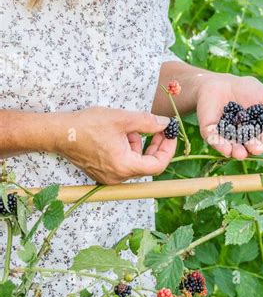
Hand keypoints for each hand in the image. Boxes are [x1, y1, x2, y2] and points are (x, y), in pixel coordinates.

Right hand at [51, 107, 176, 183]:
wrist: (60, 133)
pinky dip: (127, 150)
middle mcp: (118, 177)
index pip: (157, 165)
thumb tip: (165, 124)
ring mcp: (109, 177)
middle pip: (147, 165)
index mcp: (125, 166)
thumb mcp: (122, 119)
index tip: (170, 135)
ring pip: (135, 163)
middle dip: (154, 146)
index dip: (167, 150)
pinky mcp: (102, 173)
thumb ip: (147, 122)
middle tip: (159, 129)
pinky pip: (123, 164)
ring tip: (131, 128)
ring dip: (139, 146)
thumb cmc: (87, 125)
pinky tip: (120, 135)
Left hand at [197, 74, 262, 159]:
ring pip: (232, 147)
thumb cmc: (247, 90)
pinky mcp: (210, 132)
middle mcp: (243, 138)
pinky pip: (214, 139)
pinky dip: (220, 145)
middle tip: (257, 149)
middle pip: (250, 145)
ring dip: (237, 151)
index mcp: (258, 131)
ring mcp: (226, 136)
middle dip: (254, 148)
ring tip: (241, 154)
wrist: (221, 82)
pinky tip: (226, 149)